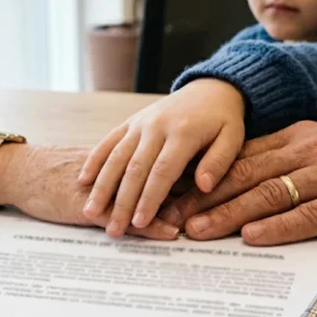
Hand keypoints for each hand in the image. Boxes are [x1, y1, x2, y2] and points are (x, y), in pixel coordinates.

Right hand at [77, 78, 245, 237]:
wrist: (210, 88)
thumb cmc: (223, 120)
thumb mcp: (233, 138)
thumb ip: (219, 162)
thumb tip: (203, 186)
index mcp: (182, 133)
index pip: (162, 172)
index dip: (149, 199)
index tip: (139, 223)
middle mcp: (156, 126)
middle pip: (134, 168)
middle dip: (122, 201)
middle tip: (114, 228)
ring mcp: (139, 123)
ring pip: (115, 157)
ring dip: (102, 185)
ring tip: (91, 211)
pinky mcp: (130, 122)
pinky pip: (108, 142)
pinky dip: (94, 161)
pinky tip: (83, 181)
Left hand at [160, 118, 316, 245]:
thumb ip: (291, 157)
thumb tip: (252, 178)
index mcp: (300, 139)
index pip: (241, 157)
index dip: (205, 177)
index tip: (176, 193)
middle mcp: (309, 153)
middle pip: (245, 174)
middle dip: (204, 197)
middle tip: (172, 216)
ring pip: (269, 193)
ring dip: (229, 213)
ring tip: (198, 231)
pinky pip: (310, 214)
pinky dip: (279, 226)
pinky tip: (254, 237)